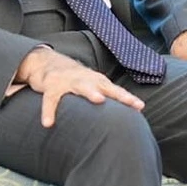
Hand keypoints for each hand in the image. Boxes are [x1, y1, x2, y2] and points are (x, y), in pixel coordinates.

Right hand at [16, 47, 145, 128]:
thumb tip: (124, 113)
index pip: (116, 91)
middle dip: (116, 94)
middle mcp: (86, 79)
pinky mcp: (51, 86)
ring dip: (90, 92)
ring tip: (99, 100)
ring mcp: (69, 81)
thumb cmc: (76, 78)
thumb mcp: (92, 85)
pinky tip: (48, 123)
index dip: (128, 98)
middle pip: (104, 86)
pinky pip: (50, 100)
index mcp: (97, 81)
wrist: (47, 62)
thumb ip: (105, 97)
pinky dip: (49, 111)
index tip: (140, 106)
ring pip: (81, 86)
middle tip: (129, 102)